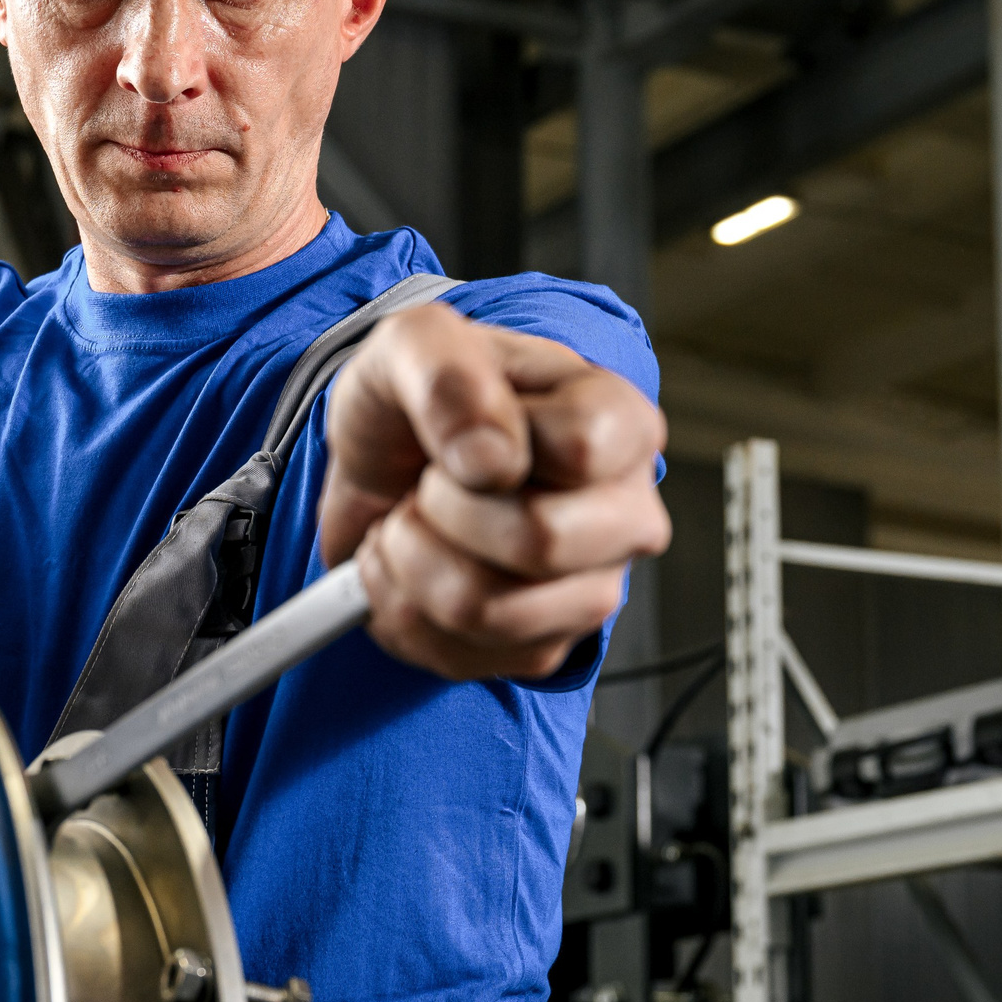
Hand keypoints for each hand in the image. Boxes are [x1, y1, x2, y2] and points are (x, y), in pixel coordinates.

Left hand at [320, 302, 670, 680]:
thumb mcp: (411, 346)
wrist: (376, 471)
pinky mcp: (543, 647)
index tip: (460, 438)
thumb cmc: (415, 404)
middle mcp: (624, 512)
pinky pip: (460, 656)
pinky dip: (403, 611)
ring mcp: (590, 589)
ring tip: (411, 525)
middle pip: (542, 541)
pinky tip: (412, 568)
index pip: (582, 449)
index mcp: (619, 422)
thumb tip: (495, 458)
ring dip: (410, 564)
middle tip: (427, 484)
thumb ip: (448, 371)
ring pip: (488, 609)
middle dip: (441, 513)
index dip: (491, 451)